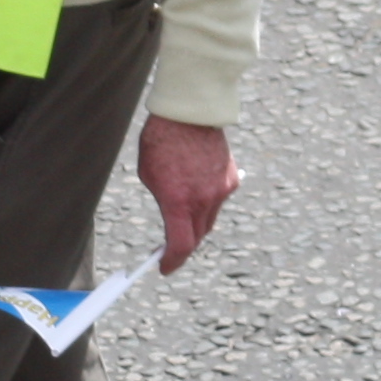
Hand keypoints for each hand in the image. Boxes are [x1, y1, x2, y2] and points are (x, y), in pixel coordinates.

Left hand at [138, 116, 236, 271]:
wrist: (189, 113)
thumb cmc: (161, 141)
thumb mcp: (149, 176)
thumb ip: (163, 202)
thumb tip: (172, 218)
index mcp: (179, 201)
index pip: (180, 246)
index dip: (172, 261)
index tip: (163, 267)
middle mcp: (204, 199)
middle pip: (197, 237)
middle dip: (184, 245)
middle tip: (170, 247)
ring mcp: (221, 189)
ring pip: (209, 220)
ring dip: (197, 223)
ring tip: (183, 212)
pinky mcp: (231, 178)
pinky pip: (219, 200)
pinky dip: (208, 202)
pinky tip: (197, 188)